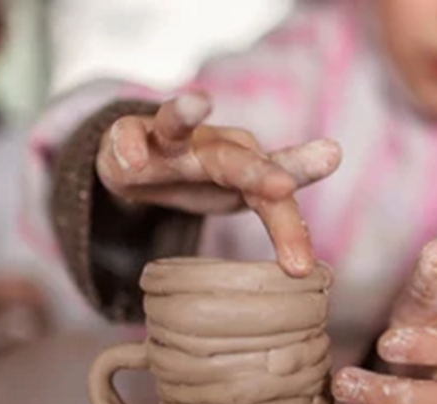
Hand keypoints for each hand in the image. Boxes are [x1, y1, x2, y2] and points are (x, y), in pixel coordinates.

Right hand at [96, 93, 341, 276]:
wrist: (146, 160)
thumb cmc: (207, 180)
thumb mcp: (248, 198)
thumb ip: (284, 218)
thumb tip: (309, 267)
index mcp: (250, 166)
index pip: (274, 201)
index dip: (290, 229)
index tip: (303, 260)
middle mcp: (216, 146)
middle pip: (238, 162)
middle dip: (259, 174)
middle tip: (284, 185)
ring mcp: (172, 139)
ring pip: (178, 126)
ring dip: (186, 113)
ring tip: (198, 102)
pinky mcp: (130, 134)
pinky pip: (128, 133)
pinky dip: (128, 143)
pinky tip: (131, 158)